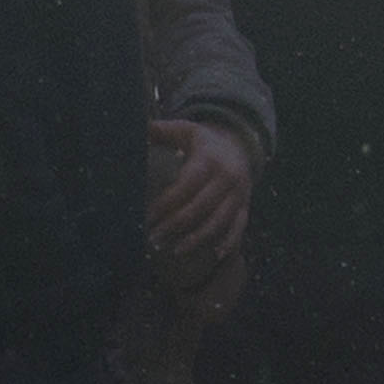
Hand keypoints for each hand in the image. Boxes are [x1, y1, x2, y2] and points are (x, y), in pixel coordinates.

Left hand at [144, 116, 254, 267]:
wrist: (241, 145)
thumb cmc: (204, 143)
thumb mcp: (186, 131)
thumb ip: (162, 131)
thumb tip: (137, 128)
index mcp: (210, 159)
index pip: (186, 186)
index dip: (166, 204)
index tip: (147, 217)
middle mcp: (228, 177)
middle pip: (200, 207)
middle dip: (175, 226)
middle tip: (153, 238)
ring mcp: (239, 193)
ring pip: (219, 221)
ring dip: (196, 239)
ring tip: (173, 250)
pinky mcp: (246, 205)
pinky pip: (240, 227)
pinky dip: (229, 242)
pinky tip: (215, 255)